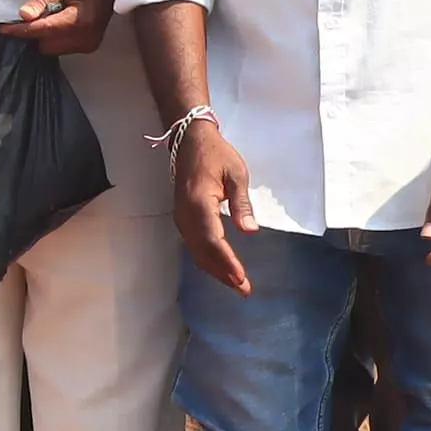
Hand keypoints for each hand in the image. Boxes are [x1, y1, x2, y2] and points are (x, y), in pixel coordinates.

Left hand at [10, 0, 114, 57]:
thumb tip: (24, 15)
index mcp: (80, 20)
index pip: (43, 30)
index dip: (21, 30)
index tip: (4, 29)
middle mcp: (86, 37)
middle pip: (45, 44)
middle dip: (33, 32)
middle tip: (32, 13)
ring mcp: (88, 44)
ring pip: (52, 48)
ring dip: (44, 34)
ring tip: (51, 12)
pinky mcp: (88, 45)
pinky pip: (61, 47)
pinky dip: (53, 36)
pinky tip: (58, 20)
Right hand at [170, 119, 256, 294]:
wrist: (190, 140)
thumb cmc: (217, 154)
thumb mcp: (236, 174)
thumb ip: (242, 204)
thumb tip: (249, 231)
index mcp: (199, 202)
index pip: (213, 240)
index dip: (227, 261)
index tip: (241, 277)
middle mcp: (186, 214)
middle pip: (203, 251)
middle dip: (223, 272)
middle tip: (243, 290)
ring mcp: (181, 217)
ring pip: (196, 251)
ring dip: (215, 269)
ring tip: (235, 284)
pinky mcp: (183, 218)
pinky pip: (194, 244)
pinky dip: (207, 259)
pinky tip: (219, 266)